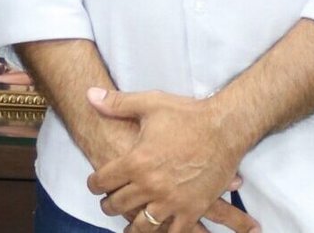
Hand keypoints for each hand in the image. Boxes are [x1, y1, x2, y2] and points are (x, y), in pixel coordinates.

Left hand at [85, 88, 260, 232]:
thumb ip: (117, 103)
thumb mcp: (149, 104)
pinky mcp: (192, 209)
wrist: (225, 127)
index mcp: (136, 161)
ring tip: (128, 226)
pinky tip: (159, 230)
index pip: (103, 180)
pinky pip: (173, 232)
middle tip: (107, 204)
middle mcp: (150, 185)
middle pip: (118, 204)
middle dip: (109, 205)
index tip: (94, 185)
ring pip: (142, 225)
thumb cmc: (187, 115)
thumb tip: (89, 95)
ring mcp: (171, 200)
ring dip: (132, 226)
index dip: (94, 184)